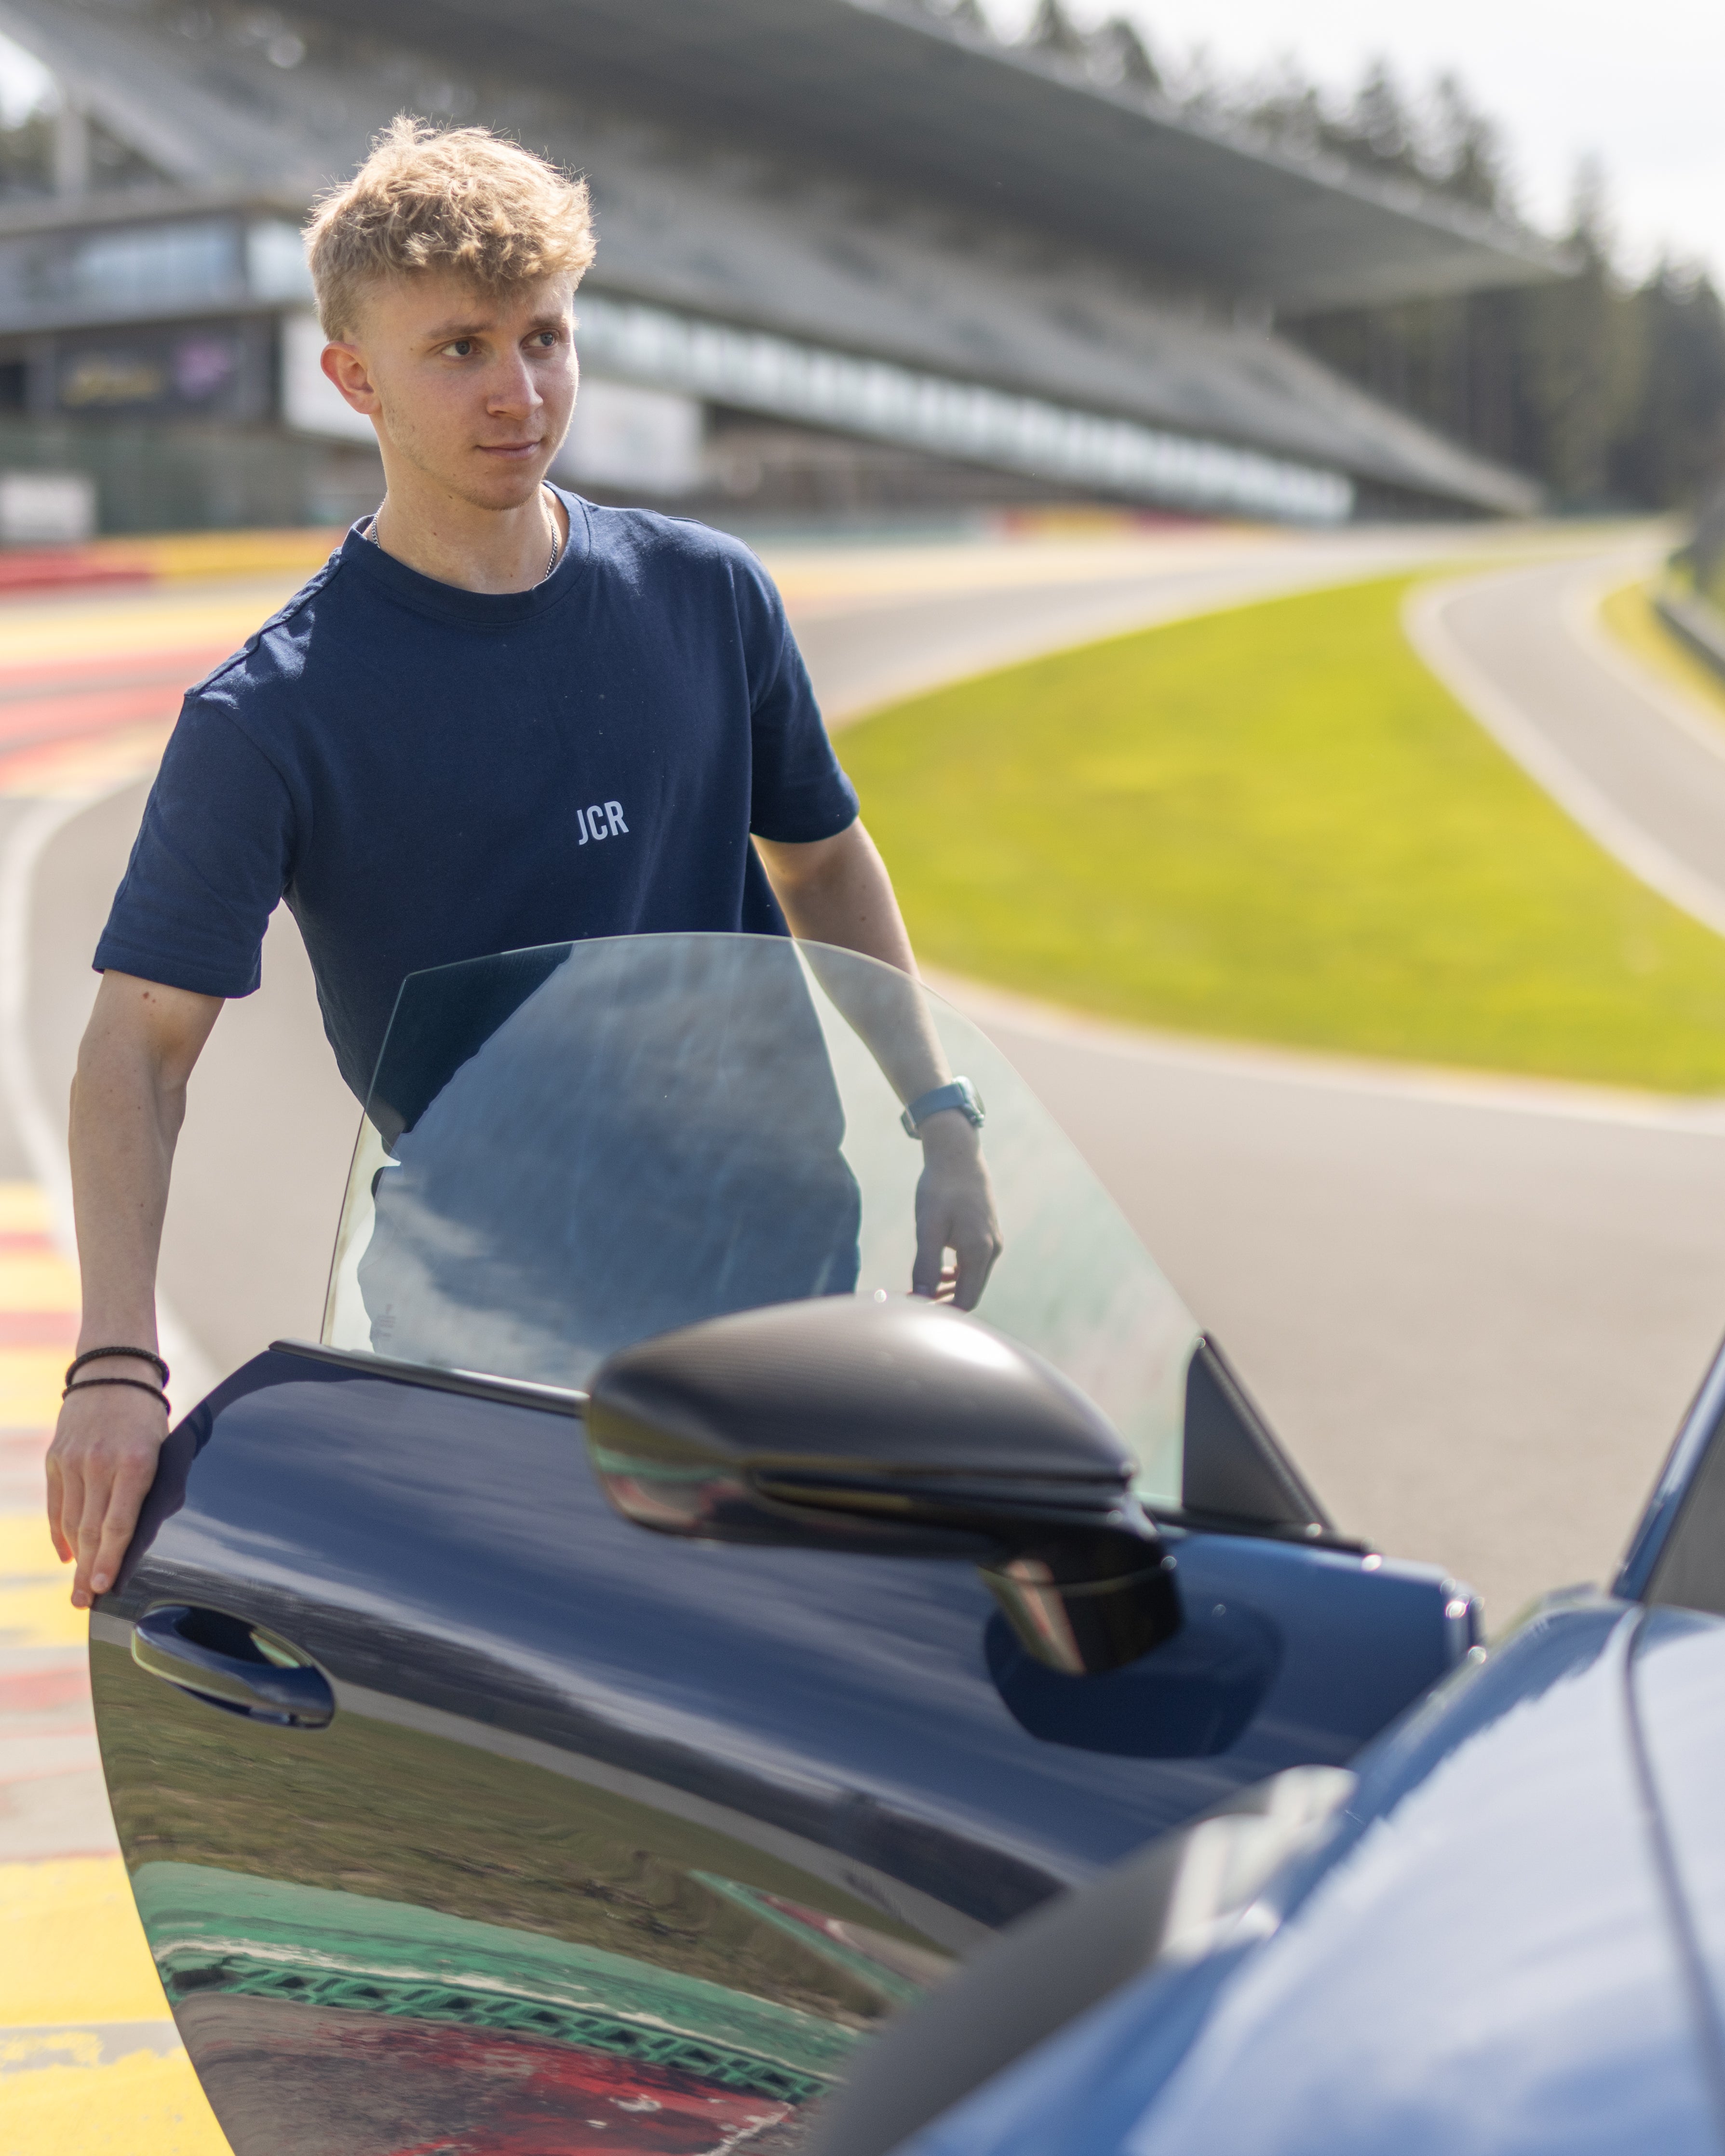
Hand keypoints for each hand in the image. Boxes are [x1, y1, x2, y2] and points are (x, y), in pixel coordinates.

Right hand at [46, 1367, 168, 1608]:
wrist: (113, 1372)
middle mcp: (100, 1464)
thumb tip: (144, 1535)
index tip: (101, 1588)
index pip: (119, 1523)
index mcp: (136, 1462)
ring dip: (75, 1558)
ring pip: (72, 1521)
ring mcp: (74, 1461)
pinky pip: (57, 1504)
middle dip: (88, 1571)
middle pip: (91, 1529)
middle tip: (85, 1605)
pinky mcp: (56, 1458)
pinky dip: (61, 1532)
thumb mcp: (163, 1448)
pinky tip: (67, 1554)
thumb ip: (151, 1489)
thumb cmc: (148, 1416)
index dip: (109, 1559)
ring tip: (77, 1589)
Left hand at [912, 1113, 1002, 1310]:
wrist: (957, 1156)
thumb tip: (919, 1297)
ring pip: (972, 1280)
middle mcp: (992, 1250)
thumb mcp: (928, 1227)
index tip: (914, 1311)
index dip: (940, 1311)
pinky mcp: (988, 1235)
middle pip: (970, 1293)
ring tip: (921, 1288)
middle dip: (943, 1302)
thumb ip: (925, 1264)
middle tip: (912, 1302)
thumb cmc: (940, 1189)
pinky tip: (937, 1271)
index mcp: (980, 1251)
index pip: (965, 1301)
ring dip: (949, 1289)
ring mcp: (992, 1243)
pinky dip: (956, 1274)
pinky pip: (974, 1265)